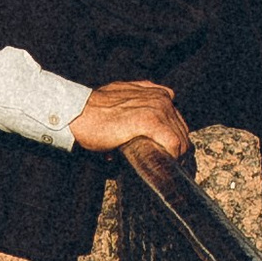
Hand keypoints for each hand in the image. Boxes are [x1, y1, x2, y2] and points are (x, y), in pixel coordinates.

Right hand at [71, 78, 189, 162]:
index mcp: (157, 93)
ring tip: (162, 167)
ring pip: (181, 139)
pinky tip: (160, 163)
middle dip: (176, 150)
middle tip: (164, 165)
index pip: (178, 121)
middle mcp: (161, 98)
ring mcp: (157, 108)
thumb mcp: (122, 96)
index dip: (175, 139)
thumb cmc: (95, 110)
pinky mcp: (150, 121)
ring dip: (174, 157)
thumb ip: (138, 101)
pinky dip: (171, 156)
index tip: (167, 153)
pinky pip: (173, 144)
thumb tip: (143, 121)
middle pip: (183, 131)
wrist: (78, 114)